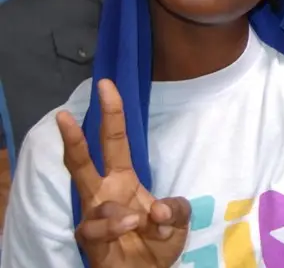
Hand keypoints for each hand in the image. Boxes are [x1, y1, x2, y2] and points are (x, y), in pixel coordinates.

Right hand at [57, 79, 190, 267]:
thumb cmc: (158, 241)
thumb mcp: (178, 219)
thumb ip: (176, 208)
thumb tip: (158, 210)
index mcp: (125, 178)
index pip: (115, 140)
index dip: (111, 113)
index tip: (106, 85)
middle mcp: (104, 192)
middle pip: (82, 161)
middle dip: (74, 138)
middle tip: (64, 115)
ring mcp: (94, 216)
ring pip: (91, 200)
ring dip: (119, 212)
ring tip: (140, 221)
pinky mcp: (89, 240)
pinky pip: (93, 229)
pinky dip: (114, 227)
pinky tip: (131, 227)